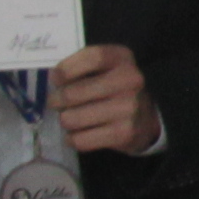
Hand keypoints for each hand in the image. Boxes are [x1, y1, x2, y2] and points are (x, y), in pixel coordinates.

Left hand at [47, 42, 159, 158]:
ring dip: (65, 120)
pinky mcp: (124, 133)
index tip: (55, 78)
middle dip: (56, 100)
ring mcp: (129, 108)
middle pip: (73, 93)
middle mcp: (130, 81)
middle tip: (57, 103)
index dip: (67, 68)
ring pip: (72, 119)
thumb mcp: (106, 67)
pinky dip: (73, 139)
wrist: (147, 119)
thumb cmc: (115, 88)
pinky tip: (78, 134)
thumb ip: (81, 66)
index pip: (93, 57)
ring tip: (72, 118)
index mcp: (122, 59)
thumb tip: (52, 78)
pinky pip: (80, 140)